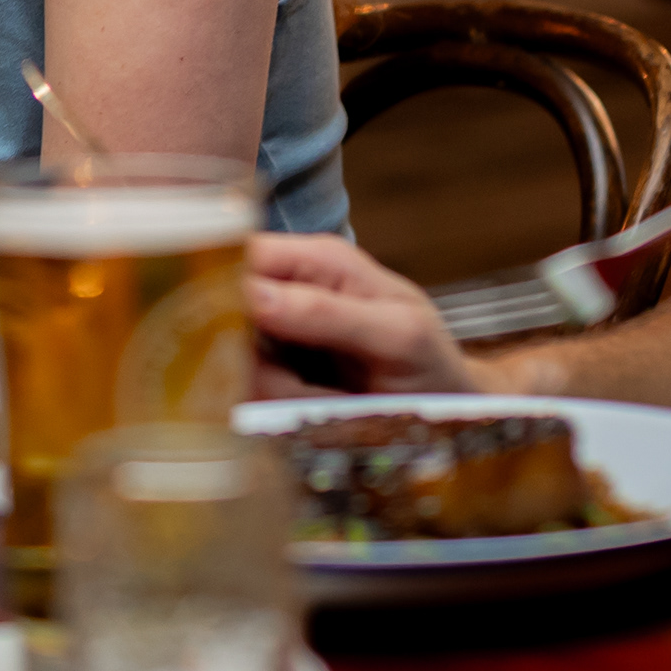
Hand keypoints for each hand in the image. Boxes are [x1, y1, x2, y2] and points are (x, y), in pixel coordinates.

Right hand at [246, 232, 491, 396]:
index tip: (231, 330)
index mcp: (318, 261)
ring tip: (333, 401)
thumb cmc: (433, 362)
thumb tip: (251, 294)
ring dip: (278, 394)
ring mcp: (278, 342)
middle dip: (254, 358)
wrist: (449, 416)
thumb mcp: (397, 334)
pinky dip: (284, 415)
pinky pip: (254, 399)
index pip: (242, 254)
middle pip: (225, 317)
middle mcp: (289, 295)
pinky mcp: (276, 384)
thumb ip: (327, 311)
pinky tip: (322, 414)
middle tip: (305, 384)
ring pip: (237, 366)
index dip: (221, 285)